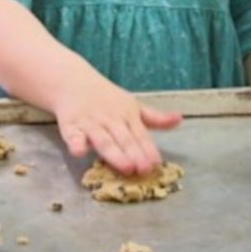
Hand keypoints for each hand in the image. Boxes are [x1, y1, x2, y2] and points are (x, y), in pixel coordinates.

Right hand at [54, 77, 182, 175]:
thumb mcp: (133, 105)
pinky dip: (76, 143)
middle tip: (144, 170)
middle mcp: (110, 119)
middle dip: (135, 154)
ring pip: (103, 140)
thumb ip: (155, 118)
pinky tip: (79, 152)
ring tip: (125, 167)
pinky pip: (73, 136)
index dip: (148, 149)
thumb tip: (179, 119)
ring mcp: (90, 123)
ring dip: (114, 153)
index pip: (140, 134)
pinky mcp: (71, 126)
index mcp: (127, 115)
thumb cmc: (106, 98)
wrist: (72, 81)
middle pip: (124, 139)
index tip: (156, 163)